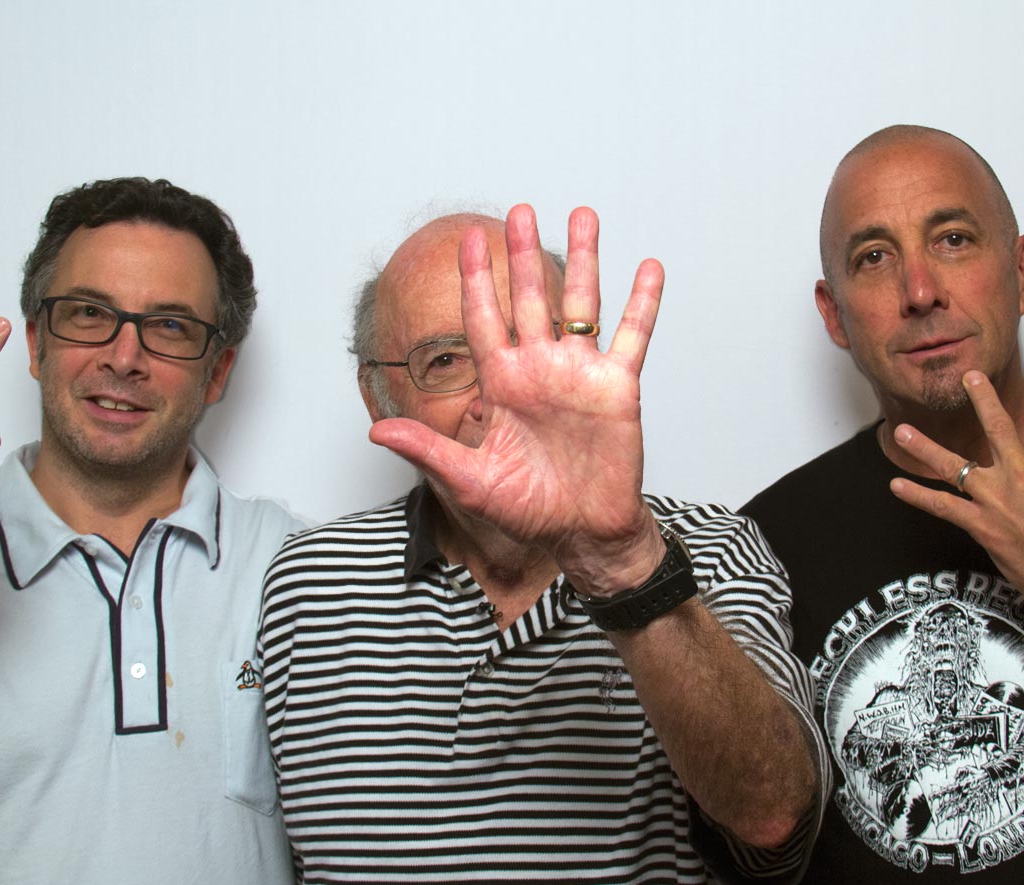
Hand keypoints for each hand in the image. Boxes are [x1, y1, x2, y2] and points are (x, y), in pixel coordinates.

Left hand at [368, 205, 665, 594]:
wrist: (582, 532)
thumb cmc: (529, 509)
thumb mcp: (469, 481)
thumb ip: (427, 451)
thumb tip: (376, 433)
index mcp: (503, 384)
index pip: (484, 319)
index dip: (476, 279)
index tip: (468, 239)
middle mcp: (540, 369)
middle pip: (530, 299)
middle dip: (522, 255)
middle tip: (517, 212)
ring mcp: (580, 373)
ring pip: (582, 304)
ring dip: (583, 260)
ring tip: (583, 215)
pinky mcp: (618, 387)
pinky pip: (632, 336)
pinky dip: (642, 303)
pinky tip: (647, 268)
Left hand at [887, 371, 1023, 622]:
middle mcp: (1020, 476)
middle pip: (995, 429)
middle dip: (982, 400)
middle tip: (965, 378)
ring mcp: (996, 501)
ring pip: (954, 466)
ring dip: (925, 448)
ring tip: (902, 432)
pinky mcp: (981, 526)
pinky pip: (943, 507)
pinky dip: (918, 496)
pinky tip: (898, 486)